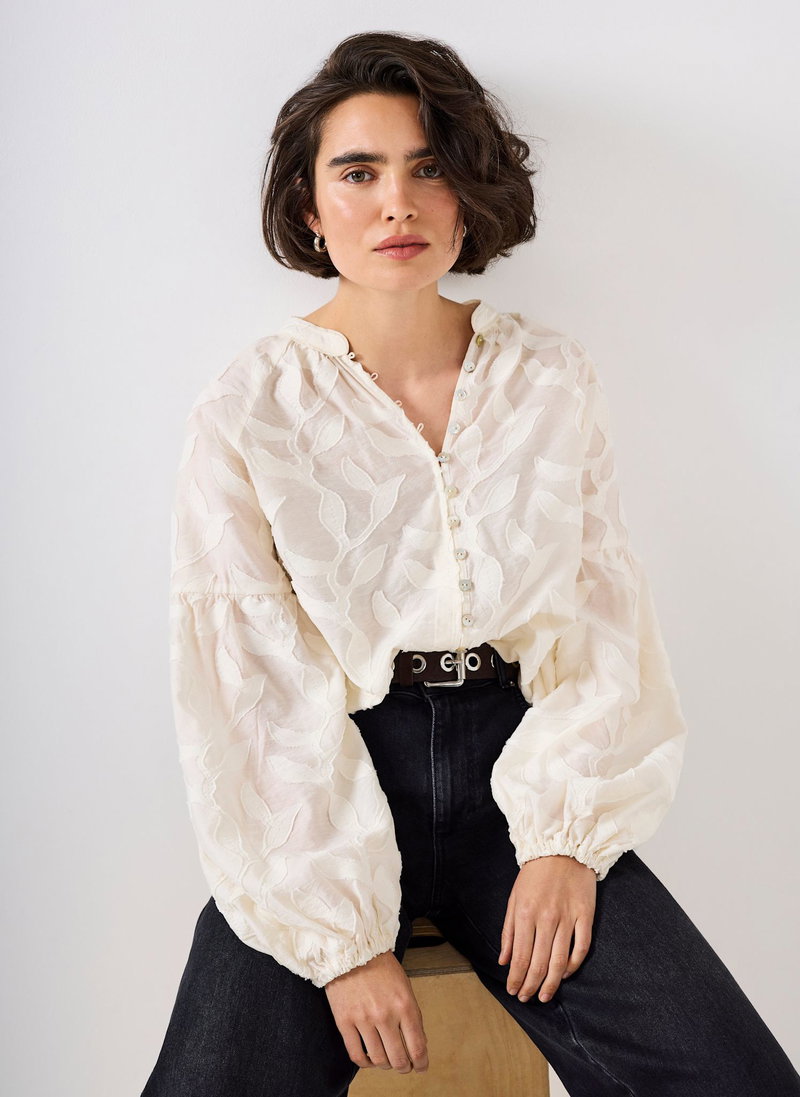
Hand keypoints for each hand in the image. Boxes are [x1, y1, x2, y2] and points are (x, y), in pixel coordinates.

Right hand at [324, 950, 428, 1073]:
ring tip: (387, 1061)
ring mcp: (363, 1020)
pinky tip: (369, 1059)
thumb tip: (418, 1043)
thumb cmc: (380, 966)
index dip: (421, 1063)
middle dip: (404, 1068)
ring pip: (378, 1060)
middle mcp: (385, 1015)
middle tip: (405, 1067)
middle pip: (398, 1059)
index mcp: (405, 1005)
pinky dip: (365, 1063)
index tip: (421, 1067)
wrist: (352, 949)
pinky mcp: (344, 1022)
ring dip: (385, 1065)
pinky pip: (356, 1055)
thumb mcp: (405, 986)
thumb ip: (412, 1015)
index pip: (417, 1047)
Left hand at [499, 854, 595, 1002]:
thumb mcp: (514, 898)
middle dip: (531, 985)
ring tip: (545, 996)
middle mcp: (547, 918)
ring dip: (551, 983)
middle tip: (527, 998)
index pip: (520, 956)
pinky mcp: (586, 916)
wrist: (562, 848)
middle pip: (539, 963)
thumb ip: (508, 931)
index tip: (513, 991)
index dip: (516, 978)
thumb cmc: (535, 874)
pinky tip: (564, 974)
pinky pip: (581, 947)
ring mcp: (568, 917)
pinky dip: (573, 965)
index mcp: (525, 913)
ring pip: (560, 961)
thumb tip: (504, 960)